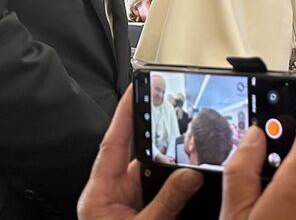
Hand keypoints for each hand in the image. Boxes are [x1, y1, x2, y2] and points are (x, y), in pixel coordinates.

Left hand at [77, 89, 202, 219]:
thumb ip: (167, 201)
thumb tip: (191, 173)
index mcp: (100, 195)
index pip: (111, 144)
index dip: (123, 114)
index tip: (134, 89)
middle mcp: (112, 195)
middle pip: (138, 155)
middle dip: (159, 138)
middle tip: (177, 115)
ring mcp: (128, 204)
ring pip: (154, 173)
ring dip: (172, 165)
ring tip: (194, 155)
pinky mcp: (143, 213)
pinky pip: (161, 188)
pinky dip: (177, 180)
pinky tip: (193, 176)